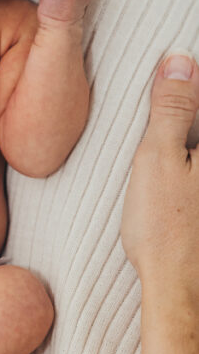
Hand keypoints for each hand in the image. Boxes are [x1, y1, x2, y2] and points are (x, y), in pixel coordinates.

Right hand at [121, 52, 198, 286]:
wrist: (181, 291)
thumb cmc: (166, 229)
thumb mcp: (158, 157)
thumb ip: (172, 107)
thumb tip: (180, 61)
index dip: (188, 87)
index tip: (169, 84)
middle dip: (186, 119)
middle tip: (164, 135)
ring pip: (198, 150)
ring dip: (185, 143)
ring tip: (166, 175)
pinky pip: (197, 170)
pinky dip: (189, 166)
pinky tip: (177, 185)